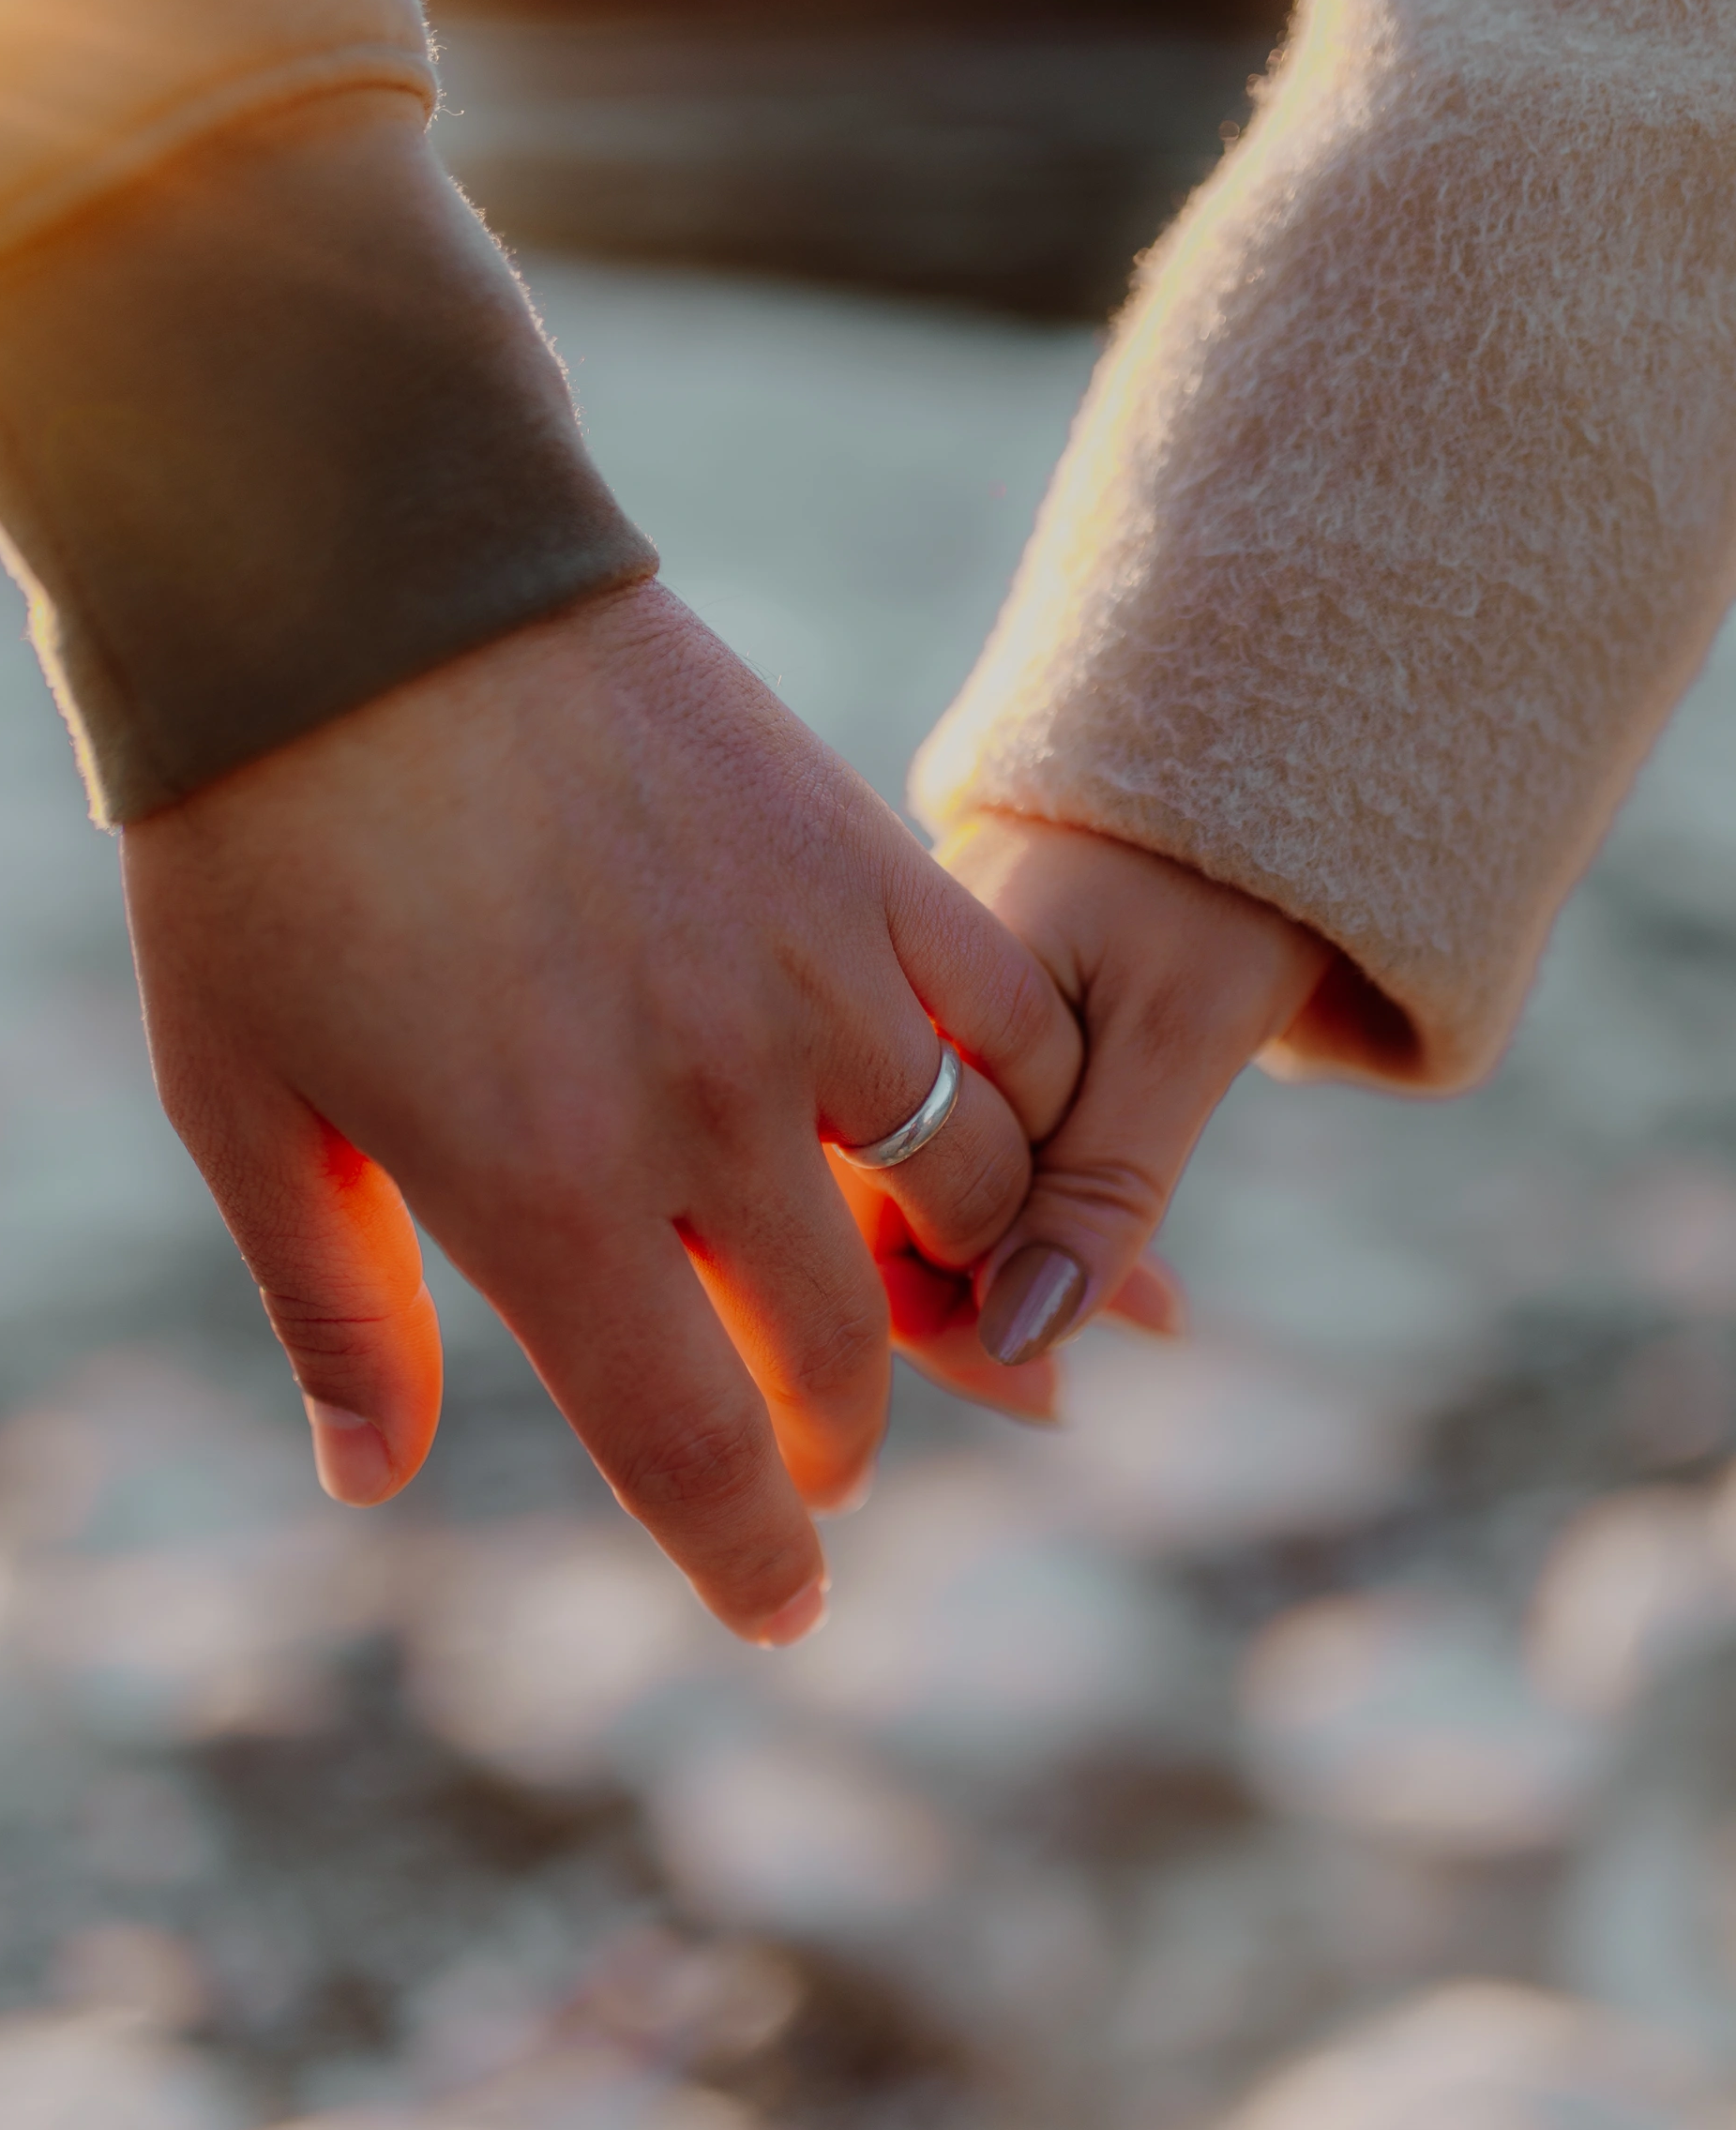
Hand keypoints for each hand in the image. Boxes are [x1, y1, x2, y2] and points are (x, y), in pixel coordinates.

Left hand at [119, 589, 1082, 1640]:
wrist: (361, 583)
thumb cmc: (267, 848)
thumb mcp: (243, 1102)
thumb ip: (337, 1309)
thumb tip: (377, 1480)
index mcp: (545, 1192)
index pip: (696, 1448)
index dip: (751, 1559)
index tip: (781, 1606)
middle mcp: (710, 1110)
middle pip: (841, 1353)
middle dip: (831, 1438)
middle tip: (802, 1442)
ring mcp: (813, 981)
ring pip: (969, 1198)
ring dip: (942, 1278)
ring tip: (886, 1278)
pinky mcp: (867, 865)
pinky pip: (1016, 1027)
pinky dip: (1023, 1106)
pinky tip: (968, 1123)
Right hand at [836, 812, 1330, 1418]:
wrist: (1262, 734)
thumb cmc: (1226, 881)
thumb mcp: (1177, 1034)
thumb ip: (1098, 1184)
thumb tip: (1018, 1339)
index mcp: (905, 1001)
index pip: (866, 1206)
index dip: (932, 1317)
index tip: (1037, 1390)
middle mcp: (886, 1009)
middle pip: (880, 1207)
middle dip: (973, 1310)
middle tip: (1069, 1395)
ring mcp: (921, 1011)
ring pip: (934, 1182)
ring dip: (1020, 1266)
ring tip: (1139, 1320)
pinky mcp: (968, 1014)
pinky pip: (975, 1139)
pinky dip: (1047, 1208)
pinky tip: (1131, 1262)